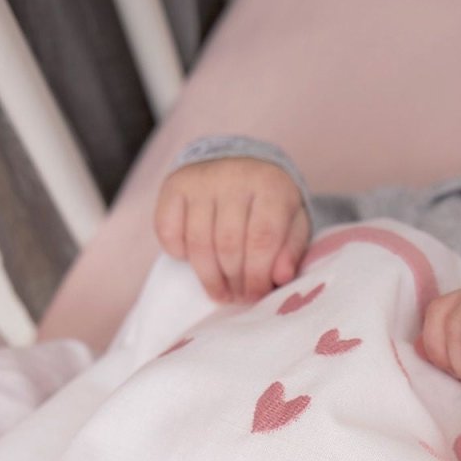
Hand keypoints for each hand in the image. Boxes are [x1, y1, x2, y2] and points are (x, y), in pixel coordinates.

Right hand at [154, 156, 311, 302]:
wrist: (237, 163)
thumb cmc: (269, 204)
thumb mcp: (292, 223)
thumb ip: (291, 250)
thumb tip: (281, 277)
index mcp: (270, 185)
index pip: (262, 239)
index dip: (258, 276)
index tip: (257, 297)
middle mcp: (233, 177)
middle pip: (229, 245)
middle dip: (234, 281)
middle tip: (239, 297)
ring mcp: (200, 180)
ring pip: (199, 243)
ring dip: (209, 278)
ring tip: (221, 292)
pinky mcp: (174, 185)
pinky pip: (168, 231)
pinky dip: (179, 253)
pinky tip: (195, 260)